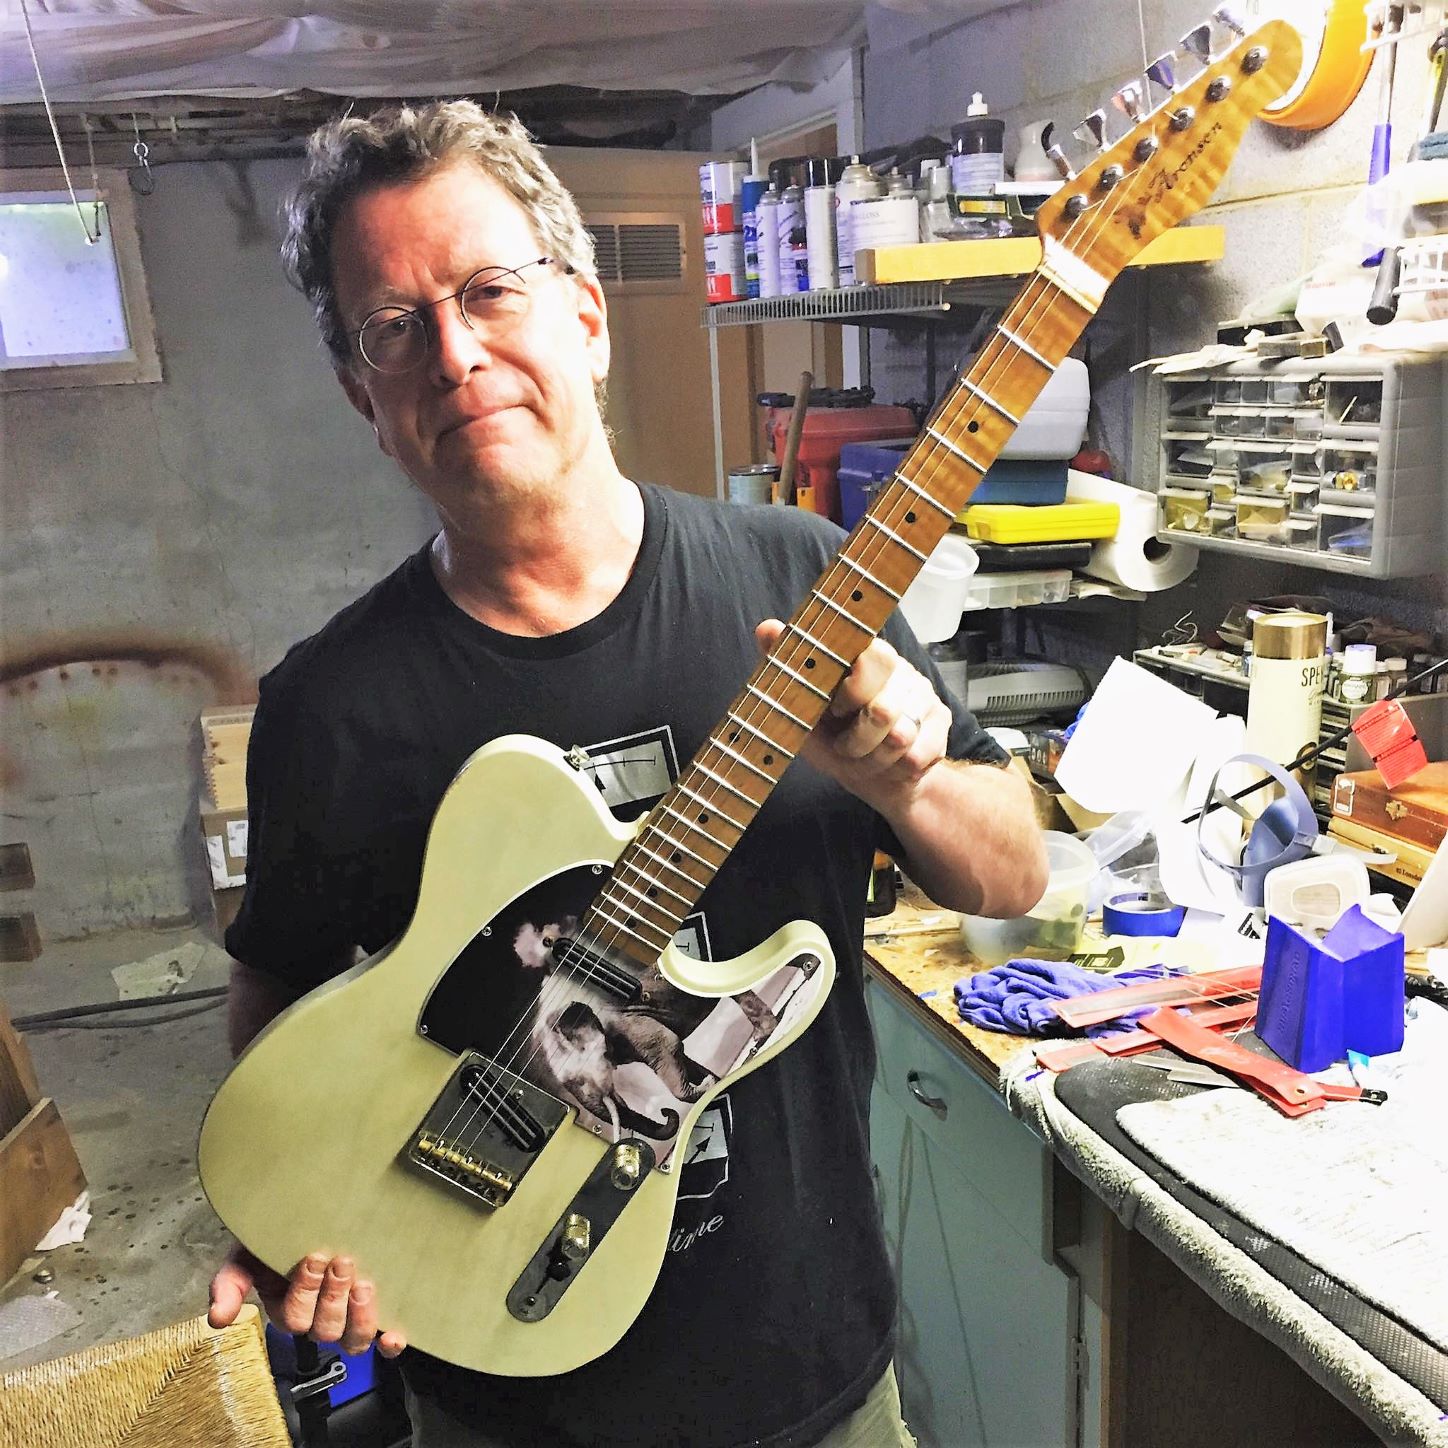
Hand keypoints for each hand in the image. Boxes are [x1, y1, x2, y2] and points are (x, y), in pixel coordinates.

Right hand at [208, 1242, 405, 1357]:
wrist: (312, 1214)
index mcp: (288, 1308)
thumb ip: (230, 1283)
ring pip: (353, 1340)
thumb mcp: (249, 1253)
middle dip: (333, 1296)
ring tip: (363, 1285)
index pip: (294, 1318)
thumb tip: (218, 1317)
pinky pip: (383, 1343)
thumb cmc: (281, 1235)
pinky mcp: (375, 1313)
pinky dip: (389, 1343)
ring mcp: (348, 1318)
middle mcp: (318, 1318)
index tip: (315, 1256)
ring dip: (359, 1317)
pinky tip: (392, 1336)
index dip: (305, 1293)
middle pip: (325, 1330)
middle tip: (342, 1262)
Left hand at [754, 620, 947, 807]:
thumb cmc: (832, 738)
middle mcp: (899, 669)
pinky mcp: (941, 723)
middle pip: (884, 709)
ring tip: (863, 758)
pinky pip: (916, 757)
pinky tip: (887, 765)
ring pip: (900, 738)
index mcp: (864, 655)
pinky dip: (893, 771)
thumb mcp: (799, 708)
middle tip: (845, 746)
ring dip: (871, 760)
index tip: (835, 710)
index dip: (853, 692)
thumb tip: (766, 627)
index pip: (873, 657)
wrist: (873, 778)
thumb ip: (785, 665)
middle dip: (856, 742)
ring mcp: (923, 694)